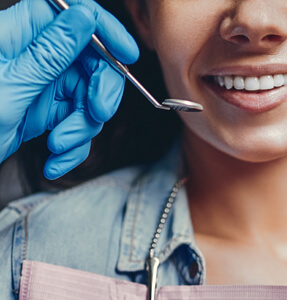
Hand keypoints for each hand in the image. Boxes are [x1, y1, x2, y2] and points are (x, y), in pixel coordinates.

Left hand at [0, 0, 138, 178]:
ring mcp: (46, 85)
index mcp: (22, 34)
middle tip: (98, 113)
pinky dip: (73, 146)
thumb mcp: (11, 83)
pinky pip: (78, 123)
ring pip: (89, 98)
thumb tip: (84, 18)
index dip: (106, 31)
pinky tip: (55, 160)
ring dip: (82, 128)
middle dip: (101, 91)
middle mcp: (39, 56)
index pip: (76, 15)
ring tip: (59, 146)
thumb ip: (51, 50)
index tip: (127, 56)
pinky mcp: (49, 111)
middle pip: (93, 61)